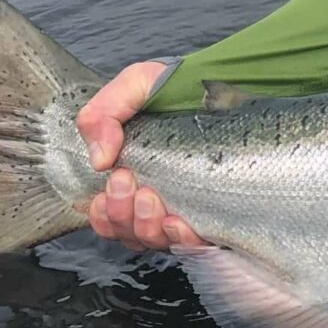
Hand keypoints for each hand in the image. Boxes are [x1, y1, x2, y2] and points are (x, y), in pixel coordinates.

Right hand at [75, 62, 204, 253]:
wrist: (227, 82)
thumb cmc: (179, 87)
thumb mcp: (135, 86)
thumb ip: (104, 115)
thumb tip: (99, 161)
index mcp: (132, 174)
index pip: (106, 215)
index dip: (104, 211)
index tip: (117, 179)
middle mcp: (155, 198)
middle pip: (126, 232)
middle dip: (122, 214)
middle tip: (133, 182)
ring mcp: (185, 207)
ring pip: (154, 241)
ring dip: (146, 226)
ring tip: (153, 198)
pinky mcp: (214, 214)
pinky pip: (193, 245)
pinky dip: (180, 239)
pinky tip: (179, 222)